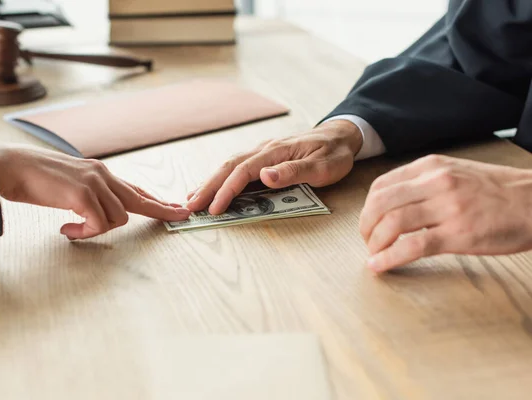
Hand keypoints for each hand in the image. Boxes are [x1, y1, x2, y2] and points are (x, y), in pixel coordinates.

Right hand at [0, 143, 189, 239]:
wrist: (11, 166)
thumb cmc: (36, 179)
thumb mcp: (70, 185)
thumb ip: (89, 195)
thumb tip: (100, 212)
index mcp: (100, 172)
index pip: (135, 189)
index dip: (156, 201)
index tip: (175, 208)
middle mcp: (102, 174)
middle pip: (139, 199)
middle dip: (161, 210)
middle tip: (181, 216)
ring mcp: (94, 183)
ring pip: (118, 218)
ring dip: (96, 230)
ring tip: (73, 228)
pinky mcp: (83, 194)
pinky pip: (98, 224)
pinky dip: (84, 233)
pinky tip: (66, 229)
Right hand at [186, 120, 362, 213]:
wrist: (342, 135)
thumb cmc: (335, 153)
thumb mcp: (323, 165)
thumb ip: (294, 171)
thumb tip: (265, 175)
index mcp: (277, 151)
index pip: (244, 171)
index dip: (227, 190)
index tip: (214, 208)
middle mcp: (265, 149)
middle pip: (229, 166)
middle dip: (208, 186)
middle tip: (190, 205)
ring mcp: (263, 151)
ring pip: (229, 165)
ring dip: (210, 181)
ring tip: (193, 197)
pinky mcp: (264, 156)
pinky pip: (237, 166)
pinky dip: (221, 176)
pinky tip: (213, 185)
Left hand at [360, 155, 531, 272]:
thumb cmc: (498, 191)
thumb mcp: (457, 173)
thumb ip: (425, 184)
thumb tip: (394, 204)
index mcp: (432, 167)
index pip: (381, 185)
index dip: (367, 208)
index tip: (368, 223)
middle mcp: (436, 182)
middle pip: (379, 204)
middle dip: (365, 227)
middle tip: (367, 242)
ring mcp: (447, 207)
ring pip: (391, 224)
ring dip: (375, 243)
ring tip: (375, 254)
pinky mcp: (459, 233)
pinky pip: (412, 246)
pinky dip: (389, 258)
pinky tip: (380, 265)